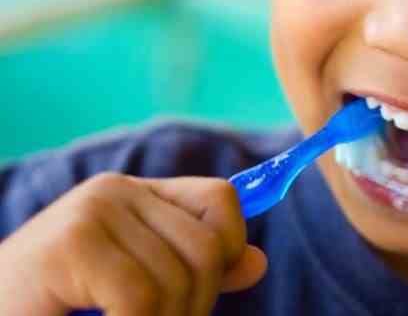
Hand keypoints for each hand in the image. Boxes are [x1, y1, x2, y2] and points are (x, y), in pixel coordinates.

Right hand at [0, 173, 266, 315]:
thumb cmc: (64, 306)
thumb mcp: (139, 284)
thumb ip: (192, 270)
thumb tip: (257, 261)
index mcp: (138, 195)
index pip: (220, 199)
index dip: (227, 248)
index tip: (200, 290)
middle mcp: (117, 191)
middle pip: (207, 247)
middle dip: (196, 302)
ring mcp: (92, 211)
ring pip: (178, 279)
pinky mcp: (70, 242)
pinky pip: (142, 298)